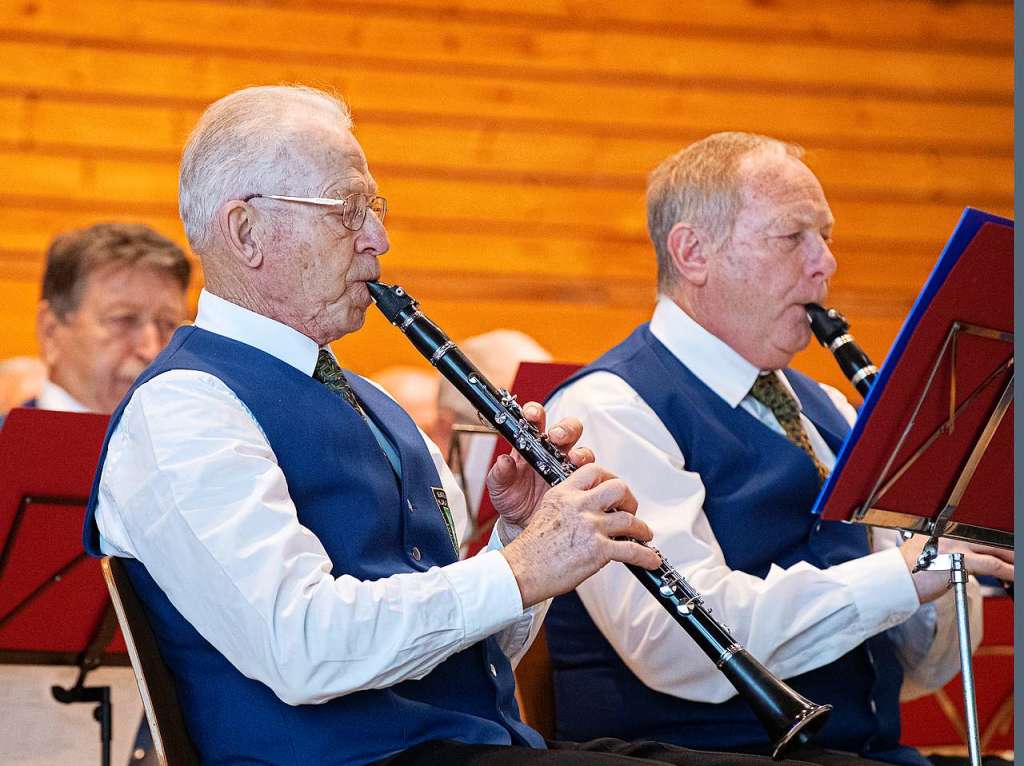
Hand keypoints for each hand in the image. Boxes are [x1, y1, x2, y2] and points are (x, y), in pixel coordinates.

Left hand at [484, 401, 593, 528]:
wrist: (523, 525)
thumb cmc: (512, 500)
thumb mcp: (499, 488)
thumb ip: (499, 474)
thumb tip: (503, 461)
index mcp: (530, 444)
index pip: (536, 420)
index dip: (535, 412)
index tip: (532, 415)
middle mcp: (553, 452)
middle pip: (567, 429)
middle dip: (564, 428)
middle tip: (556, 436)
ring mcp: (568, 468)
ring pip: (583, 451)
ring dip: (580, 453)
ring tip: (573, 460)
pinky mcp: (581, 485)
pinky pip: (592, 478)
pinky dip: (592, 477)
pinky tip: (585, 482)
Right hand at [500, 463, 661, 606]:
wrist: (521, 571)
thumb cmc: (531, 549)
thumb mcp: (547, 512)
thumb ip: (570, 506)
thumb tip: (591, 511)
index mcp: (564, 493)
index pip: (593, 470)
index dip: (609, 478)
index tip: (614, 491)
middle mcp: (579, 505)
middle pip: (618, 488)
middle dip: (629, 499)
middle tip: (630, 510)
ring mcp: (590, 527)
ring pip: (629, 519)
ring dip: (642, 529)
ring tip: (644, 535)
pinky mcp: (597, 550)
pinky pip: (632, 550)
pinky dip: (646, 556)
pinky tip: (650, 560)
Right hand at [900, 534, 1014, 603]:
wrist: (894, 579)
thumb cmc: (904, 572)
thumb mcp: (923, 554)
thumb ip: (943, 553)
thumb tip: (958, 562)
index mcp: (940, 530)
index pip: (973, 534)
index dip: (989, 543)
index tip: (999, 549)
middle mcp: (950, 534)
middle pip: (987, 539)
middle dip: (1006, 550)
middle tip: (1014, 556)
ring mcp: (957, 546)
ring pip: (995, 551)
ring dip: (1011, 561)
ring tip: (1018, 569)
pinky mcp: (961, 561)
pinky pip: (993, 565)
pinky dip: (1008, 572)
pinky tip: (1013, 575)